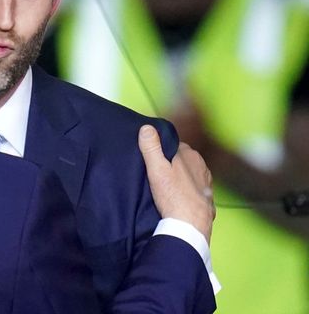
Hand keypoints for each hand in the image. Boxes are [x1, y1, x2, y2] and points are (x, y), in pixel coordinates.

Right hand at [138, 124, 214, 242]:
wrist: (190, 226)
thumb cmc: (173, 197)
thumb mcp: (157, 170)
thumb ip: (151, 148)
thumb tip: (146, 127)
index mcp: (190, 155)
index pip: (173, 145)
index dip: (161, 151)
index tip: (152, 160)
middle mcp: (202, 166)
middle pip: (182, 159)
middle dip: (172, 164)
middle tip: (156, 174)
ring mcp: (207, 183)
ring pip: (189, 174)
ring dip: (180, 178)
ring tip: (165, 188)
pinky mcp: (208, 198)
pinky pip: (195, 189)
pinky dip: (187, 191)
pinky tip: (177, 198)